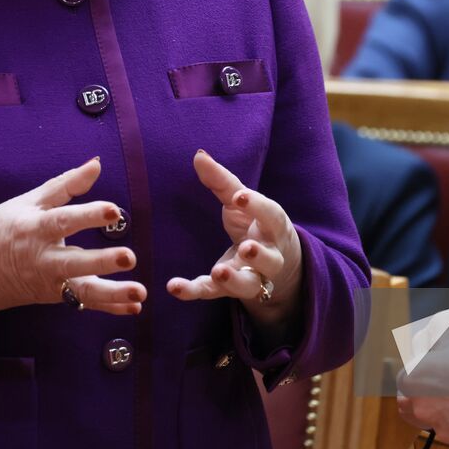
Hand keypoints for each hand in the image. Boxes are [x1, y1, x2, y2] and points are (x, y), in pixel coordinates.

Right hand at [0, 157, 143, 338]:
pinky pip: (84, 303)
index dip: (88, 215)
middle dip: (102, 262)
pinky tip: (134, 307)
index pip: (63, 220)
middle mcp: (42, 258)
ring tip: (140, 293)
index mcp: (34, 228)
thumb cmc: (4, 227)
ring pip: (81, 290)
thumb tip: (96, 164)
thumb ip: (65, 184)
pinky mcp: (55, 296)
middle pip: (73, 262)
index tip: (114, 210)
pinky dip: (109, 306)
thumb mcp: (28, 201)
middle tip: (130, 257)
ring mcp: (49, 281)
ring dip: (112, 293)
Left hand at [167, 150, 302, 328]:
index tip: (239, 196)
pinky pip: (213, 293)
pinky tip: (174, 286)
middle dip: (258, 255)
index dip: (257, 205)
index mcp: (274, 226)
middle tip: (246, 248)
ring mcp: (251, 276)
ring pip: (248, 285)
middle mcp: (269, 255)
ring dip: (234, 280)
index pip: (270, 214)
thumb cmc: (255, 223)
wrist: (272, 262)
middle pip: (269, 259)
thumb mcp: (242, 201)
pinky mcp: (228, 290)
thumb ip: (221, 181)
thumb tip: (198, 154)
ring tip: (218, 272)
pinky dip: (193, 292)